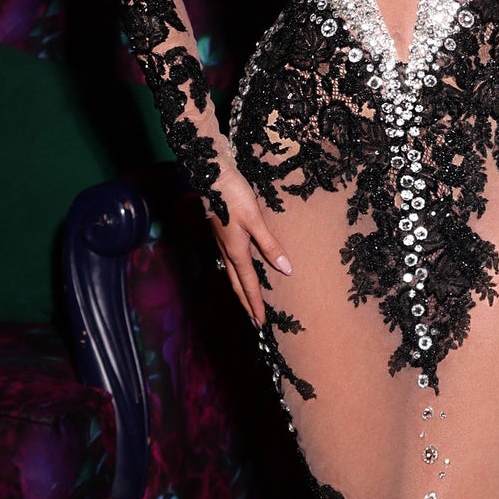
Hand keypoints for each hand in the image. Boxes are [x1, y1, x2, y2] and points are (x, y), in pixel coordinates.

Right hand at [206, 156, 290, 325]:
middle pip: (237, 284)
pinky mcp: (222, 234)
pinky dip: (236, 275)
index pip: (249, 284)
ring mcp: (222, 243)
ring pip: (231, 274)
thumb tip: (286, 269)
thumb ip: (270, 245)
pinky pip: (229, 262)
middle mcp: (227, 251)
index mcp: (236, 251)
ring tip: (247, 304)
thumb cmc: (235, 195)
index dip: (256, 304)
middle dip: (246, 304)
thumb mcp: (256, 220)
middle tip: (254, 323)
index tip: (261, 323)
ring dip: (240, 291)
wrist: (213, 175)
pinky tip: (239, 272)